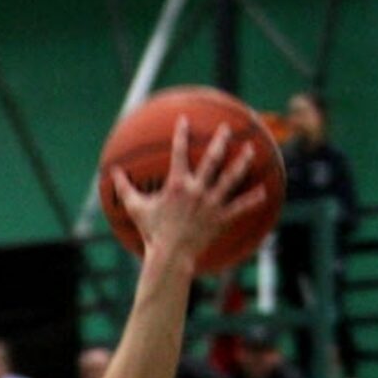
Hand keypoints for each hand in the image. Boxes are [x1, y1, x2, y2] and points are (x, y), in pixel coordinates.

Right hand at [112, 117, 261, 271]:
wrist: (170, 257)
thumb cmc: (152, 234)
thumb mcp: (136, 209)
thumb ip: (125, 189)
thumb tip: (113, 173)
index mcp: (177, 185)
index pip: (179, 152)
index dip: (181, 134)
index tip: (185, 119)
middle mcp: (196, 190)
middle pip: (211, 160)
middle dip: (220, 142)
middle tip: (227, 128)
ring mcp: (210, 204)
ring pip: (229, 179)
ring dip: (241, 163)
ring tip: (250, 150)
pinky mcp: (219, 219)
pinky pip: (239, 208)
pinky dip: (251, 200)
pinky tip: (264, 191)